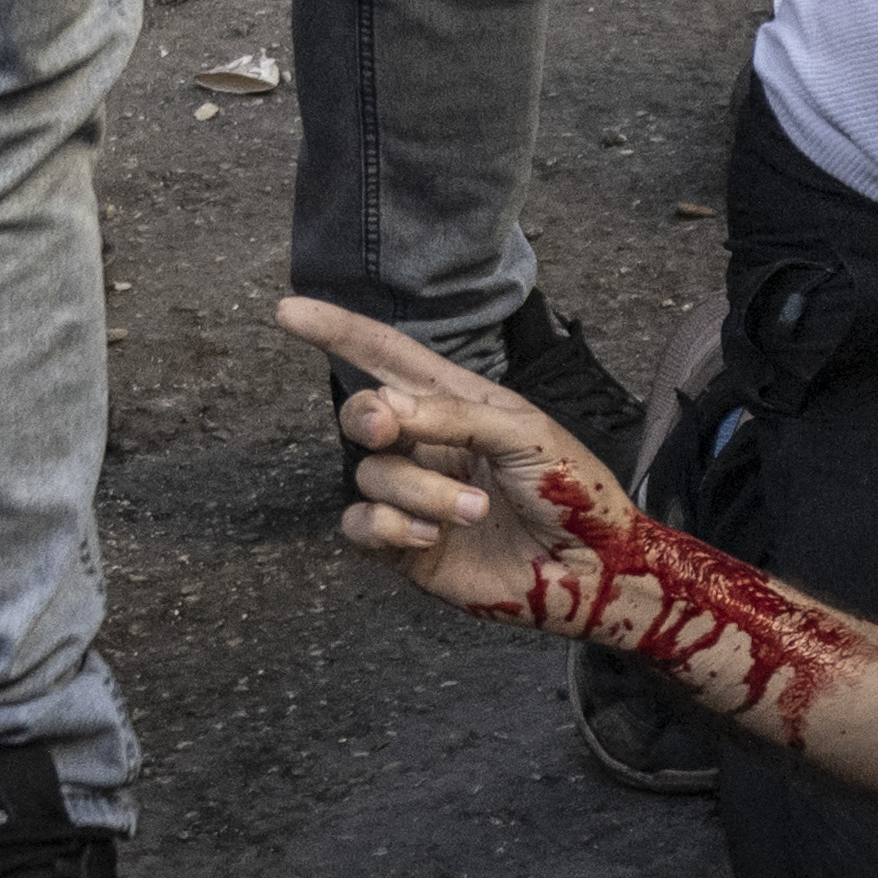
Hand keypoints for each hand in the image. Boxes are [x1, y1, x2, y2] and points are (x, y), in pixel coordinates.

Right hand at [286, 292, 609, 626]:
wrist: (590, 567)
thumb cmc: (571, 489)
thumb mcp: (525, 434)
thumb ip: (455, 415)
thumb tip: (385, 406)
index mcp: (458, 402)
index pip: (387, 357)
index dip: (338, 332)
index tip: (287, 311)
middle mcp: (427, 444)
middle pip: (361, 415)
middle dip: (366, 417)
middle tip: (387, 428)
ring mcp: (413, 495)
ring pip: (369, 475)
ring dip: (418, 491)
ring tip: (474, 510)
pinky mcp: (403, 545)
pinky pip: (360, 525)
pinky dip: (388, 528)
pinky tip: (430, 538)